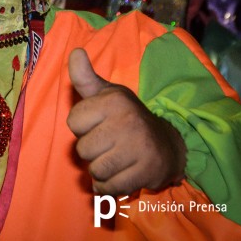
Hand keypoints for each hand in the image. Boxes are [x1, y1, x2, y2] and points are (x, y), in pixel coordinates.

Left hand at [66, 48, 185, 195]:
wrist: (167, 145)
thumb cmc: (125, 117)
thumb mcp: (106, 94)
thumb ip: (84, 77)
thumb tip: (75, 52)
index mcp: (114, 100)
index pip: (73, 122)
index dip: (82, 126)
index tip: (98, 122)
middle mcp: (128, 122)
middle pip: (82, 149)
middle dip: (91, 150)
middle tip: (109, 143)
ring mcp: (139, 149)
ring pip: (95, 170)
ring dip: (100, 170)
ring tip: (115, 158)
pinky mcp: (147, 173)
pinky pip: (109, 188)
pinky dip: (109, 187)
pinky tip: (121, 174)